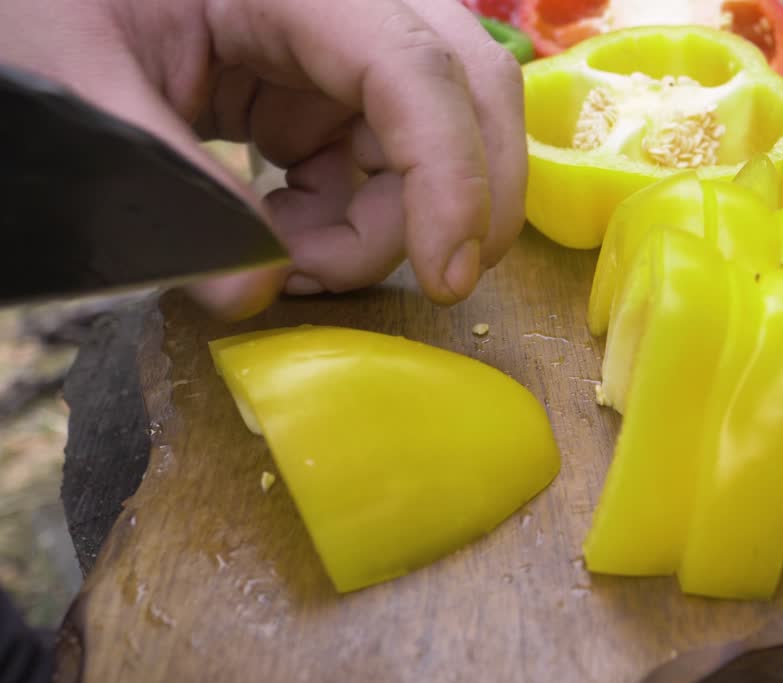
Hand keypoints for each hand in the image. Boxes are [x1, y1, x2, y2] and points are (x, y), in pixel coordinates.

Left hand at [0, 0, 526, 318]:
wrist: (53, 0)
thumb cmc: (51, 6)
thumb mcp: (83, 81)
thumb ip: (166, 183)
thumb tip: (250, 293)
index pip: (414, 69)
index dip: (450, 173)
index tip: (448, 274)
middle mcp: (348, 8)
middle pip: (470, 93)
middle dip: (467, 198)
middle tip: (440, 282)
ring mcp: (347, 55)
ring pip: (434, 148)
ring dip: (387, 229)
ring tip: (291, 259)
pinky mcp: (334, 97)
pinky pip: (385, 174)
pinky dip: (355, 228)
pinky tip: (288, 237)